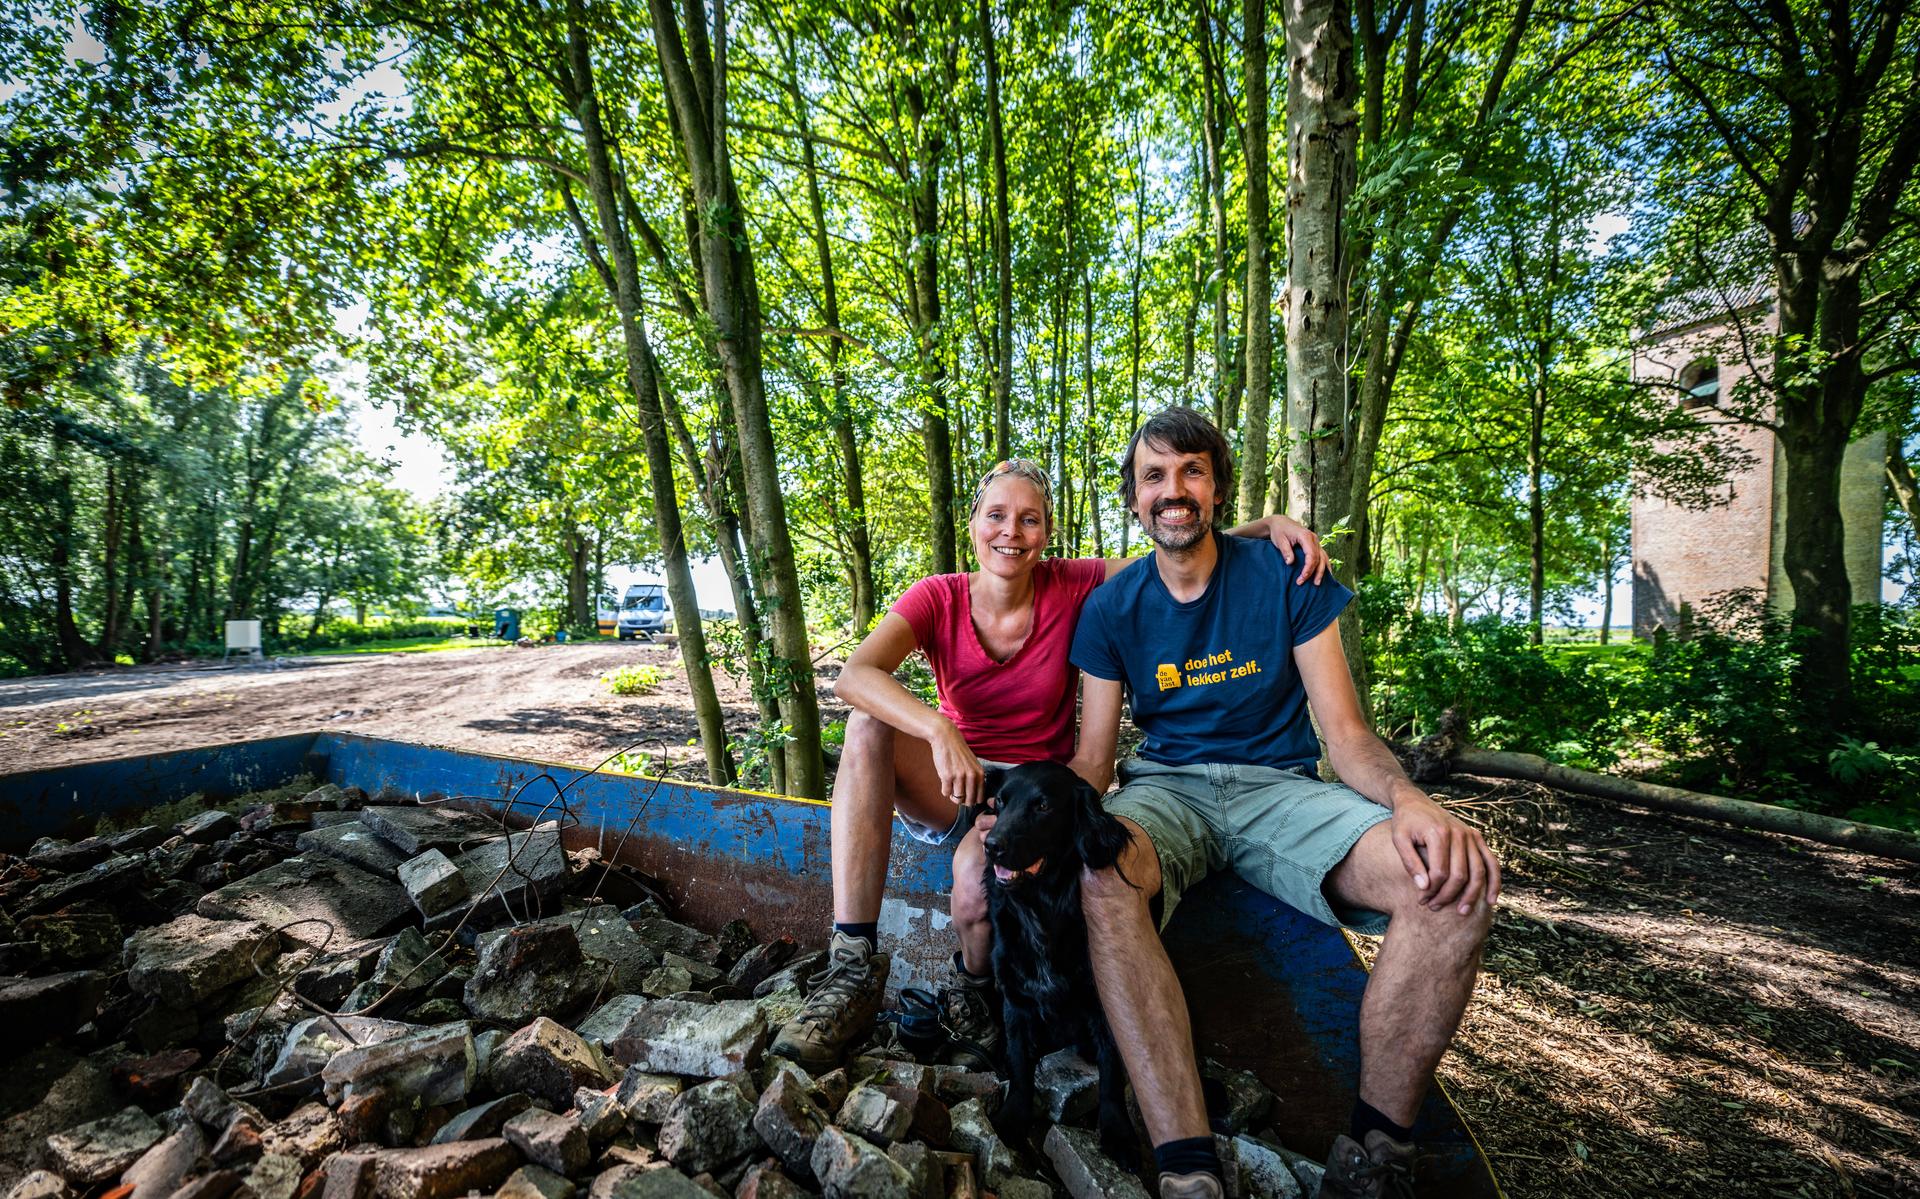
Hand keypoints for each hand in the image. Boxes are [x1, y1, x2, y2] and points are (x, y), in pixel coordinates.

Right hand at [930, 719, 985, 806]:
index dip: (973, 800)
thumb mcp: (973, 764)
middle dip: (963, 800)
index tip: (968, 797)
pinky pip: (946, 793)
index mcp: (980, 774)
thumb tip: (974, 797)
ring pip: (957, 799)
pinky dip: (945, 790)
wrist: (946, 738)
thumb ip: (976, 778)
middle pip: (969, 801)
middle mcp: (971, 776)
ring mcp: (959, 777)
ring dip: (953, 796)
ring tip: (951, 787)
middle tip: (958, 794)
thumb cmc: (958, 751)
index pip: (980, 798)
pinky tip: (945, 782)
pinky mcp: (947, 776)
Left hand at [1267, 514, 1328, 584]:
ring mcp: (1316, 541)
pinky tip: (1325, 574)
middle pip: (1319, 558)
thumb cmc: (1279, 531)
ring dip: (1322, 571)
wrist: (1281, 523)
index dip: (1308, 568)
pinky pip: (1323, 556)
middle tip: (1307, 583)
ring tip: (1318, 583)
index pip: (1311, 555)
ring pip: (1323, 557)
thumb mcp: (1279, 540)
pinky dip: (1324, 565)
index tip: (1301, 578)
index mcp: (1306, 536)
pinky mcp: (1315, 545)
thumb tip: (1290, 563)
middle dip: (1314, 572)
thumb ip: (1286, 551)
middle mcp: (1314, 538)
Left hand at [1389, 793, 1499, 914]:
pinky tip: (1491, 900)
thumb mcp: (1399, 839)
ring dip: (1471, 895)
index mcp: (1439, 833)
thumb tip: (1424, 888)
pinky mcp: (1476, 837)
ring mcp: (1471, 835)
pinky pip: (1491, 862)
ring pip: (1478, 872)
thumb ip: (1410, 863)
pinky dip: (1494, 881)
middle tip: (1434, 907)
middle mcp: (1459, 833)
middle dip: (1448, 896)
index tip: (1421, 899)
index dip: (1432, 890)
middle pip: (1460, 875)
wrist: (1416, 801)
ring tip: (1462, 912)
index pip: (1440, 872)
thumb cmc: (1405, 822)